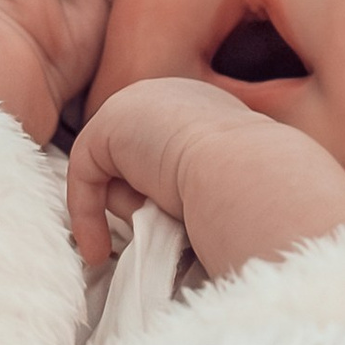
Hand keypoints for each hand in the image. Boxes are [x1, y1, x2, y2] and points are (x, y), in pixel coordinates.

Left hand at [66, 76, 344, 272]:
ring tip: (158, 225)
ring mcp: (139, 102)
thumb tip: (170, 218)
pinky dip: (86, 214)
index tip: (159, 231)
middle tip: (144, 239)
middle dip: (136, 200)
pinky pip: (84, 174)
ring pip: (111, 169)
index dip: (155, 191)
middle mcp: (172, 95)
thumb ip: (199, 186)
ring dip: (125, 207)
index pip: (166, 148)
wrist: (253, 176)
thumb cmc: (260, 193)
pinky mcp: (109, 124)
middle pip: (134, 158)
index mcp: (208, 106)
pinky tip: (99, 249)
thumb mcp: (233, 184)